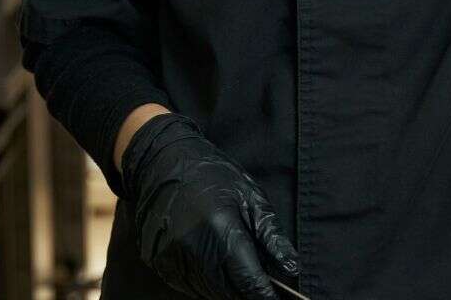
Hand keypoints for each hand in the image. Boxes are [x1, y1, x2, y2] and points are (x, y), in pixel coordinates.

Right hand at [121, 112, 300, 299]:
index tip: (276, 299)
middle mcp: (193, 249)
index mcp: (221, 230)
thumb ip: (271, 236)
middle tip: (260, 281)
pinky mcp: (159, 262)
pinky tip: (213, 261)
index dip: (263, 294)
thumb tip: (291, 267)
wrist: (164, 163)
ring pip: (207, 291)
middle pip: (227, 291)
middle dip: (246, 290)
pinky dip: (205, 281)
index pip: (247, 279)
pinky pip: (188, 285)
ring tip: (235, 264)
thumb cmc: (214, 176)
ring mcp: (172, 258)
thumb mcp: (252, 198)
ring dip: (226, 287)